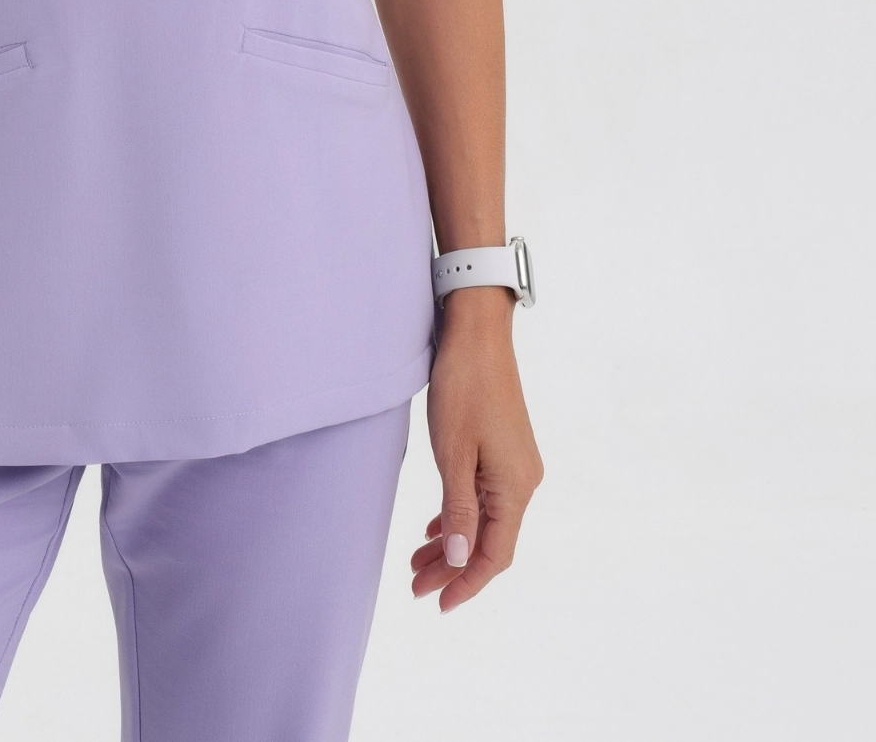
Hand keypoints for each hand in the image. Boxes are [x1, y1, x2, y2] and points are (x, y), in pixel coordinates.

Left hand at [412, 290, 542, 610]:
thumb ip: (458, 509)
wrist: (477, 333)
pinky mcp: (504, 449)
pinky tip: (436, 527)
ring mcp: (515, 465)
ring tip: (416, 561)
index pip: (495, 555)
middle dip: (452, 567)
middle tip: (414, 585)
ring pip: (484, 520)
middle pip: (489, 541)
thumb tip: (461, 561)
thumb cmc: (463, 388)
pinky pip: (483, 497)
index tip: (436, 603)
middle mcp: (523, 481)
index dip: (467, 584)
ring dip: (453, 543)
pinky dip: (459, 515)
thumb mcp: (453, 453)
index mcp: (515, 487)